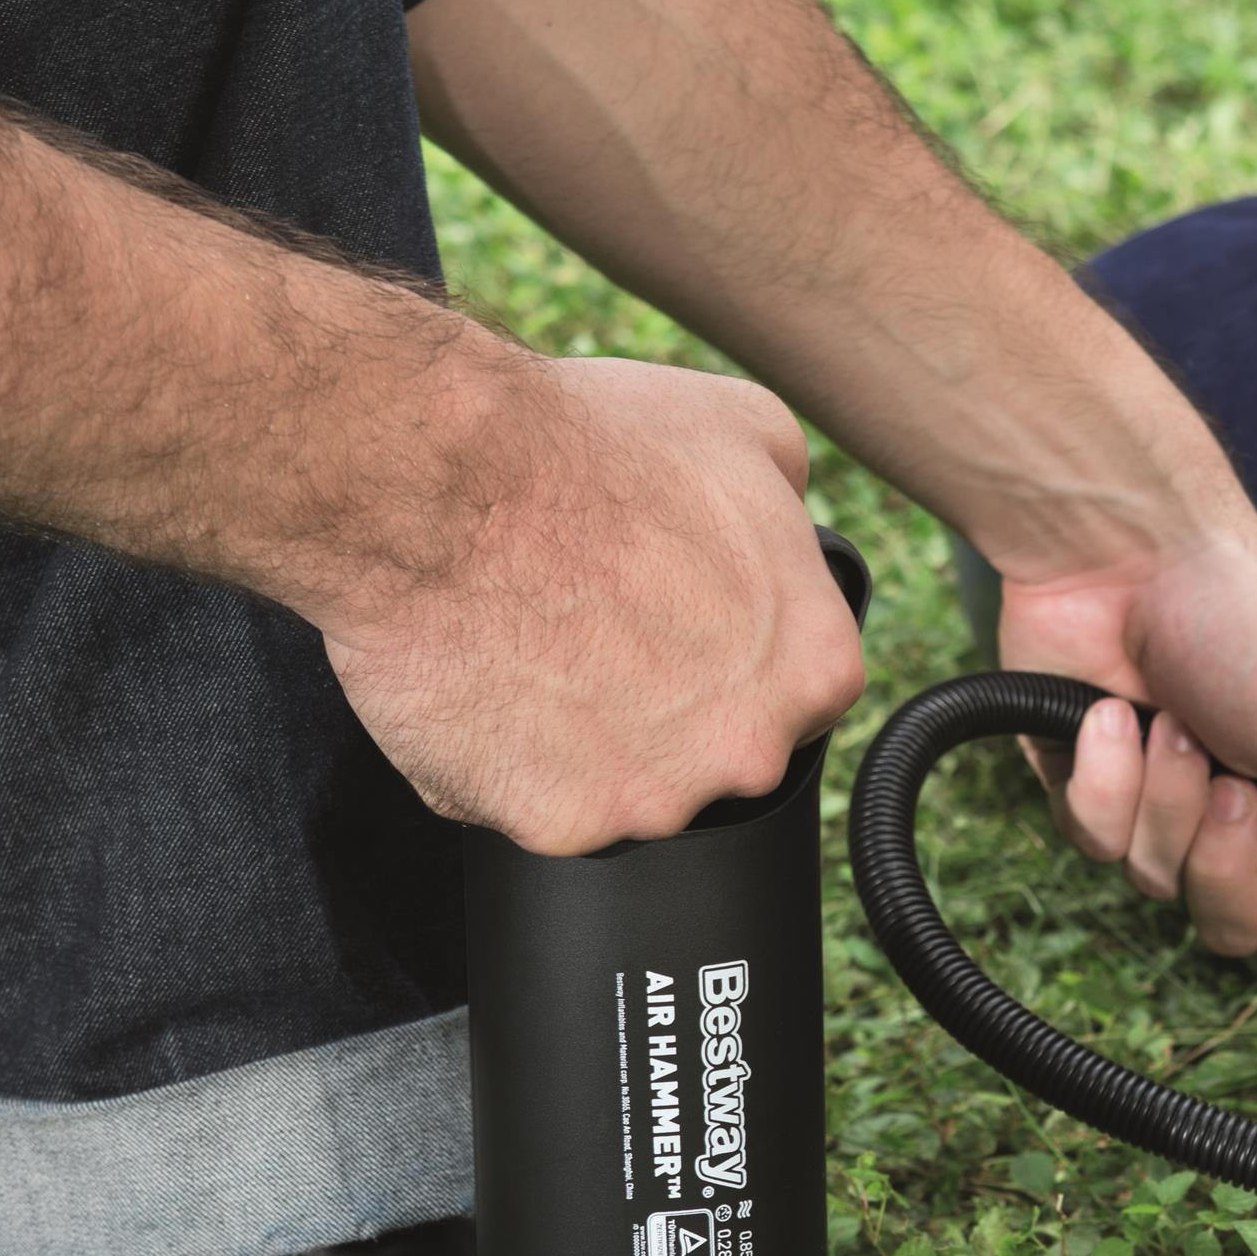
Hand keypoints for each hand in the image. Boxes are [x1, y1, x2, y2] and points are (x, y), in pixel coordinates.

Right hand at [314, 356, 863, 854]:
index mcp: (813, 669)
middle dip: (666, 704)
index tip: (679, 621)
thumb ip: (789, 506)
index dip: (732, 652)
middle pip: (715, 752)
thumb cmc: (586, 450)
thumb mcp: (745, 429)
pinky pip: (536, 806)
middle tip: (597, 628)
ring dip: (586, 739)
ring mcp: (654, 802)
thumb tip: (788, 533)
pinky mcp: (559, 826)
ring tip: (536, 646)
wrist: (443, 485)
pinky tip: (489, 687)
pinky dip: (508, 763)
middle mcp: (749, 752)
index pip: (798, 694)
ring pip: (626, 788)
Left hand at [1000, 539, 1256, 985]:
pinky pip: (1094, 840)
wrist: (1128, 556)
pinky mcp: (1083, 788)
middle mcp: (1231, 816)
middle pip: (1229, 923)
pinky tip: (1116, 716)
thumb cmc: (1245, 623)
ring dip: (1169, 801)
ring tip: (1175, 723)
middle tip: (1234, 790)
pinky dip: (1108, 779)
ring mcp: (1155, 805)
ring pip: (1156, 882)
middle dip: (1228, 865)